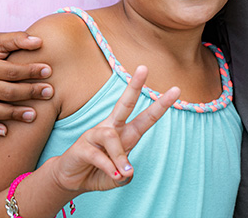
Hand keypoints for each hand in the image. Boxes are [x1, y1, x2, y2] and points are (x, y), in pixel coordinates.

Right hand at [0, 32, 52, 134]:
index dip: (31, 71)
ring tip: (34, 115)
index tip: (50, 70)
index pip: (11, 71)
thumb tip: (39, 41)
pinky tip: (7, 130)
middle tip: (49, 92)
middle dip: (29, 92)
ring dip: (14, 113)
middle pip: (5, 91)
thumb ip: (16, 40)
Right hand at [52, 65, 179, 192]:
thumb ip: (125, 175)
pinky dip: (108, 166)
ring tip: (123, 172)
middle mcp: (112, 128)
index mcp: (126, 132)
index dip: (161, 104)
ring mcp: (95, 134)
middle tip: (144, 67)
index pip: (147, 117)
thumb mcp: (118, 177)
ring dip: (120, 157)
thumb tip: (126, 172)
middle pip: (125, 103)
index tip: (176, 90)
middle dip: (134, 85)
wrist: (71, 179)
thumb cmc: (99, 172)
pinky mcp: (82, 146)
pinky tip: (113, 174)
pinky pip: (98, 154)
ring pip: (112, 137)